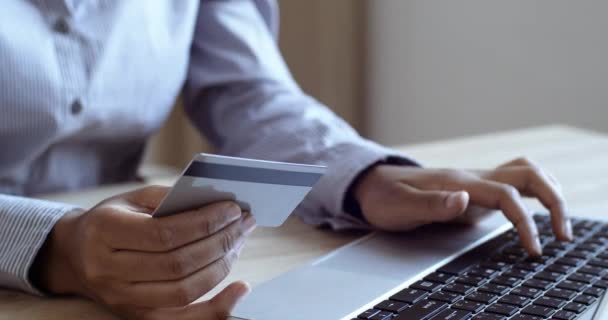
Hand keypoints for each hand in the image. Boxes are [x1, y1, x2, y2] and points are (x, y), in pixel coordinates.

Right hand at [33, 185, 255, 319]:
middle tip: (243, 224)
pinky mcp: (138, 316)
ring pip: (184, 292)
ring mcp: (122, 300)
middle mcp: (108, 271)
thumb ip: (170, 199)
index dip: (204, 223)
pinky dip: (217, 308)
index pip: (163, 234)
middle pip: (177, 264)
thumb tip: (219, 205)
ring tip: (239, 243)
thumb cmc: (112, 220)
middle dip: (219, 242)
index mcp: (104, 232)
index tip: (232, 209)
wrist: (76, 256)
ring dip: (221, 266)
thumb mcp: (132, 199)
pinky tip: (240, 289)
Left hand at [354, 157, 572, 255]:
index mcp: (458, 182)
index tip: (533, 249)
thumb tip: (463, 199)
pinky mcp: (474, 192)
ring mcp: (475, 182)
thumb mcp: (399, 205)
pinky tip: (539, 210)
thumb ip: (431, 203)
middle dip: (554, 200)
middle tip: (563, 234)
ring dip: (550, 192)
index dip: (526, 222)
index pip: (506, 195)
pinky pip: (513, 184)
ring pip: (525, 173)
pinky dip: (534, 193)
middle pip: (528, 174)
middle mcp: (472, 178)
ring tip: (560, 223)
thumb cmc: (383, 197)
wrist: (371, 185)